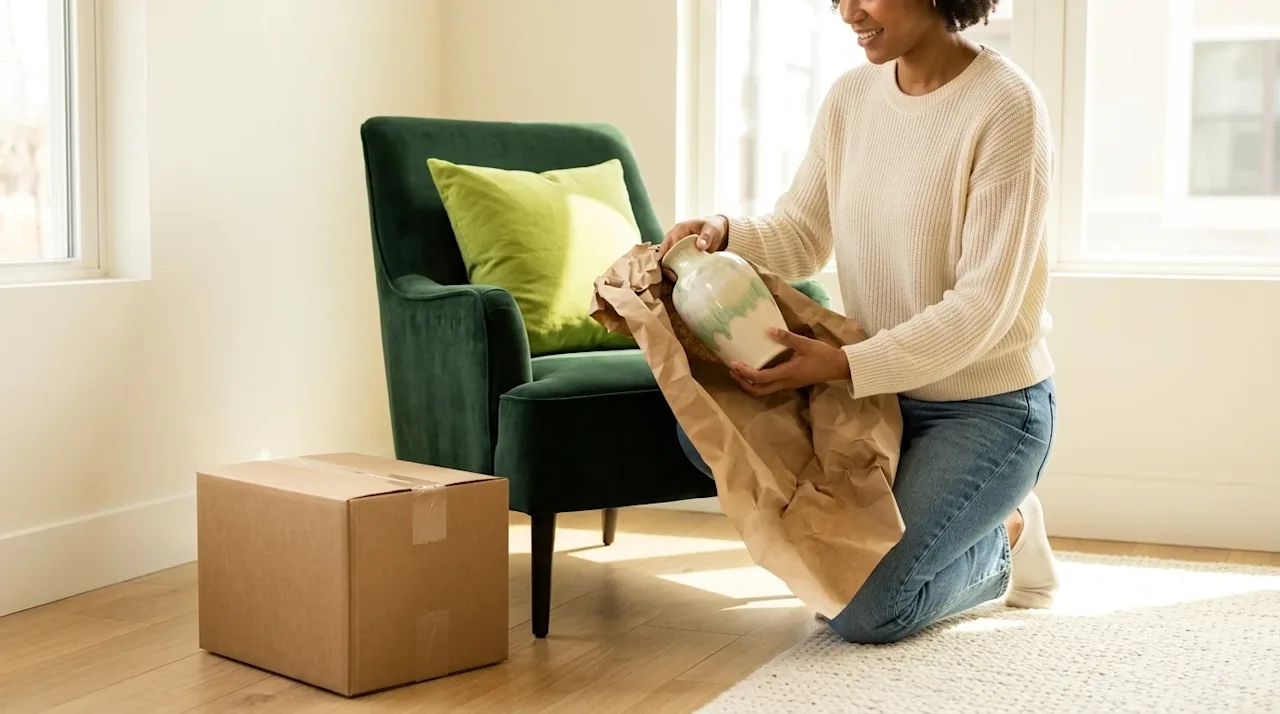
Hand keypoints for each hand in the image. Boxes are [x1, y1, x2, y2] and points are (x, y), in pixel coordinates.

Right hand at [658, 215, 728, 280]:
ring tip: (677, 280)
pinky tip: (680, 278)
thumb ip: (707, 236)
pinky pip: (673, 263)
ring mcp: (676, 247)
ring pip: (667, 260)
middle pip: (663, 254)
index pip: (666, 246)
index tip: (673, 270)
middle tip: (675, 278)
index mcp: (678, 230)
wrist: (720, 231)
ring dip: (670, 270)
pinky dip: (675, 270)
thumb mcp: (712, 229)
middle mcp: (674, 238)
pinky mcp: (681, 254)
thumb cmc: (714, 227)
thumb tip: (700, 245)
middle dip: (666, 267)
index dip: (667, 259)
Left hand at [729, 328, 851, 396]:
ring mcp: (788, 384)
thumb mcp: (805, 343)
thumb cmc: (823, 355)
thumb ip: (786, 337)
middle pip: (758, 391)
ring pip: (764, 391)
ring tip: (740, 371)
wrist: (839, 367)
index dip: (744, 373)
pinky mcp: (791, 382)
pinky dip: (759, 382)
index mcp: (786, 374)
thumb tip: (768, 330)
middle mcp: (785, 383)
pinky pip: (770, 386)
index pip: (759, 378)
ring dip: (750, 384)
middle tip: (733, 370)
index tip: (733, 364)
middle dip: (743, 383)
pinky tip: (757, 369)